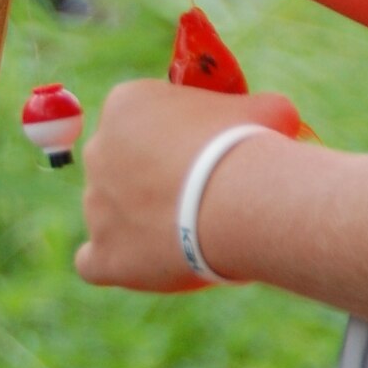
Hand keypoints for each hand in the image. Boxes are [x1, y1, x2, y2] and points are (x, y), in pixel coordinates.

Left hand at [77, 80, 300, 291]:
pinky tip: (147, 262)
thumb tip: (272, 117)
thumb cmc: (251, 145)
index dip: (174, 139)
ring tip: (189, 232)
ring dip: (141, 221)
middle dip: (153, 179)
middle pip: (121, 165)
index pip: (142, 119)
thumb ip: (251, 110)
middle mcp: (98, 150)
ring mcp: (95, 204)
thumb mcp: (266, 110)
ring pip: (111, 212)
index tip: (203, 154)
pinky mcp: (103, 252)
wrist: (240, 201)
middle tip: (196, 195)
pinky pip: (95, 261)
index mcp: (125, 105)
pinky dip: (118, 262)